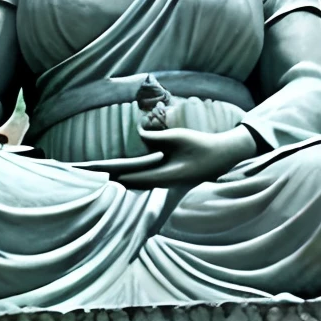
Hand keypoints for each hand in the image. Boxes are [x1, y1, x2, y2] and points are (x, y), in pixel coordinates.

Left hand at [112, 124, 255, 189]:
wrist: (222, 155)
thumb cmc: (201, 144)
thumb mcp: (178, 137)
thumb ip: (156, 137)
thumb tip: (138, 134)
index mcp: (167, 176)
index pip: (136, 178)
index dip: (118, 175)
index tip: (102, 174)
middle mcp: (165, 183)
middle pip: (135, 184)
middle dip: (117, 179)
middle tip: (98, 176)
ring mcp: (168, 184)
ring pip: (141, 185)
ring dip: (125, 180)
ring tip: (106, 176)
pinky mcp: (170, 180)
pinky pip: (147, 181)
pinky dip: (135, 178)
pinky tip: (125, 175)